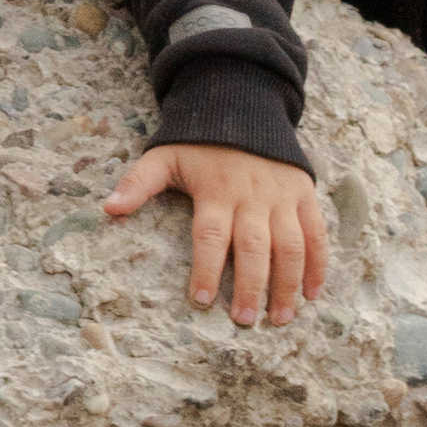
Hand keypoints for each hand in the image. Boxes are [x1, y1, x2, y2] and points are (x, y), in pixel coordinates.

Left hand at [104, 141, 328, 323]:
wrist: (242, 106)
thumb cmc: (198, 142)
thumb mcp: (163, 156)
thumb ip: (138, 183)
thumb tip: (108, 208)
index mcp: (216, 190)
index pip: (210, 236)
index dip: (205, 269)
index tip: (200, 300)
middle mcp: (252, 197)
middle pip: (253, 248)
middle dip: (249, 287)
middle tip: (244, 321)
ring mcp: (282, 197)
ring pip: (290, 246)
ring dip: (288, 284)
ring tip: (280, 318)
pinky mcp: (304, 195)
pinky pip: (316, 233)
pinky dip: (318, 264)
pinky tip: (312, 293)